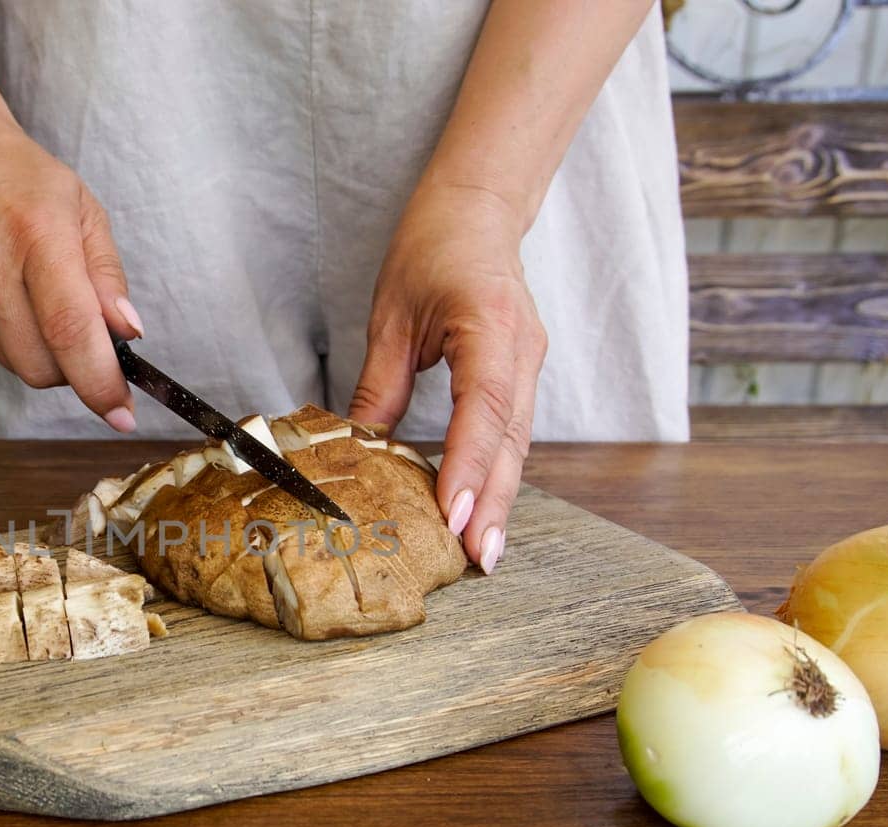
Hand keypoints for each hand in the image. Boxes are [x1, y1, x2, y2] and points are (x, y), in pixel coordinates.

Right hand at [0, 113, 142, 431]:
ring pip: (14, 364)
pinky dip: (10, 337)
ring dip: (42, 354)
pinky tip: (7, 293)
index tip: (122, 412)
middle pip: (41, 367)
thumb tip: (127, 334)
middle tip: (86, 337)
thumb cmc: (17, 173)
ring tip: (41, 301)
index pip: (70, 330)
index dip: (99, 382)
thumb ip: (106, 276)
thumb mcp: (82, 208)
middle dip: (74, 369)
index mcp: (35, 233)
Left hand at [349, 186, 546, 574]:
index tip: (451, 515)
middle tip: (479, 559)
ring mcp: (529, 363)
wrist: (477, 207)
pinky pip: (513, 433)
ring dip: (500, 498)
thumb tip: (358, 449)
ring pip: (517, 444)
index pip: (483, 409)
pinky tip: (482, 509)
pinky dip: (497, 473)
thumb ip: (379, 384)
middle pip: (510, 440)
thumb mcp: (391, 314)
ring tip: (484, 551)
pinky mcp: (523, 373)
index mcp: (489, 326)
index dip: (468, 467)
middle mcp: (521, 350)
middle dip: (493, 503)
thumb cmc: (433, 246)